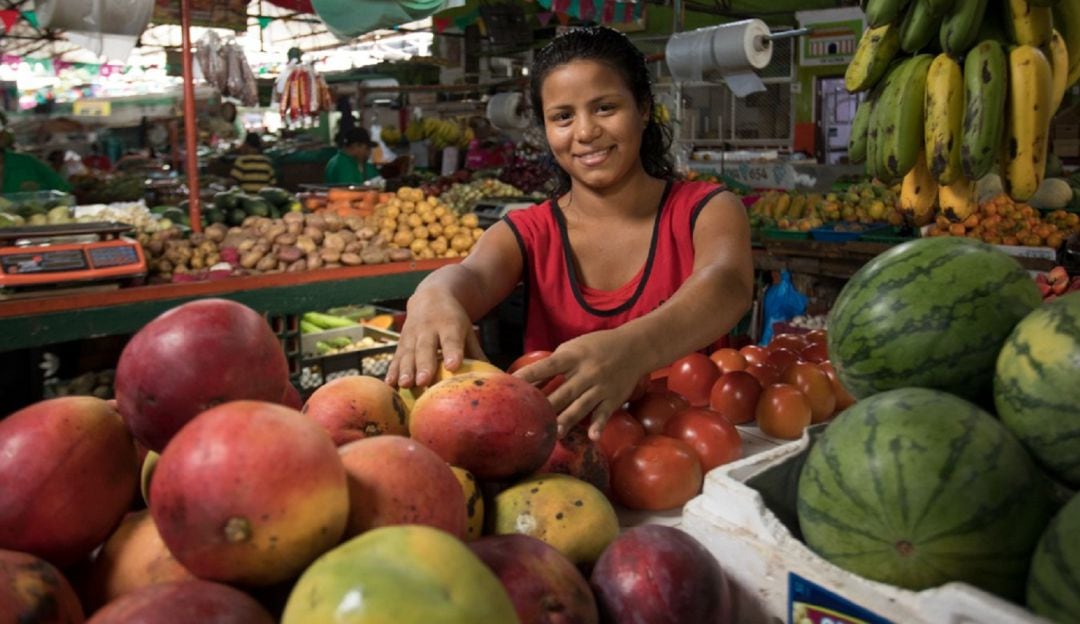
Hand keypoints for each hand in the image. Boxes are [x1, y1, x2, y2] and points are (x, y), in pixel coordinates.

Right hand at [386, 291, 485, 387]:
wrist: (430, 297)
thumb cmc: (454, 321)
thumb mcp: (467, 331)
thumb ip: (476, 353)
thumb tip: (492, 379)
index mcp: (449, 324)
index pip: (451, 339)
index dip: (452, 352)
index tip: (453, 366)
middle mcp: (429, 328)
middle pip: (426, 348)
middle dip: (424, 365)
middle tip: (424, 381)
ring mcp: (412, 334)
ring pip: (408, 353)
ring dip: (405, 369)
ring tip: (405, 385)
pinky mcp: (401, 341)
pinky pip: (396, 357)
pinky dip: (392, 370)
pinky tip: (389, 384)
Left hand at [512, 329, 646, 440]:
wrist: (634, 347)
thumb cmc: (596, 347)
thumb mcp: (574, 348)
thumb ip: (554, 363)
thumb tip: (528, 380)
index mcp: (573, 357)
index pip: (547, 367)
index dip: (529, 376)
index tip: (512, 384)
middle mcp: (586, 372)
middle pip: (563, 391)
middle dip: (546, 406)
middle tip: (527, 420)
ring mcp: (601, 387)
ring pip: (581, 405)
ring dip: (568, 420)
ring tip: (554, 433)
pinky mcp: (613, 398)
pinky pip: (604, 413)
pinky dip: (599, 425)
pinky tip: (592, 436)